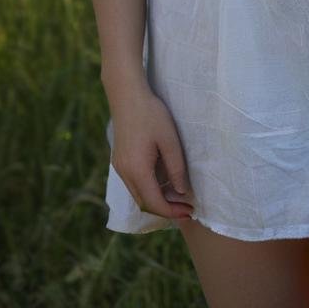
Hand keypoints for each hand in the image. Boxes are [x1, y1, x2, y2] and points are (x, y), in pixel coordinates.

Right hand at [109, 85, 195, 220]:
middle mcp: (124, 174)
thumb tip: (182, 192)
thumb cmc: (151, 114)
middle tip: (186, 207)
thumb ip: (176, 168)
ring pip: (138, 194)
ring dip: (157, 199)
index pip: (154, 203)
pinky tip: (163, 180)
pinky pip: (134, 183)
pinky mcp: (119, 161)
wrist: (127, 95)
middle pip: (144, 203)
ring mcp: (119, 168)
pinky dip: (149, 188)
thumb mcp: (169, 140)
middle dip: (165, 208)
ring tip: (178, 194)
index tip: (189, 211)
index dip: (172, 211)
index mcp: (137, 170)